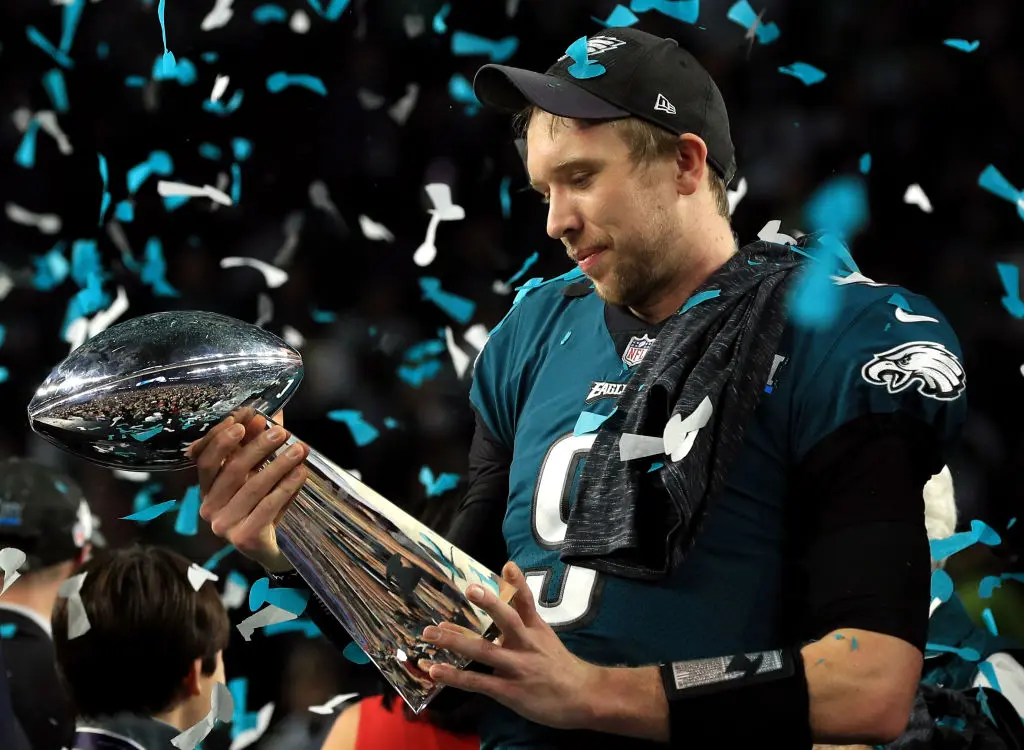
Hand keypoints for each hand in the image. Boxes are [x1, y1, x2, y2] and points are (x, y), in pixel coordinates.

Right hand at [187, 408, 308, 571]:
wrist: (275, 548)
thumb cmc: (265, 503)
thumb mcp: (260, 471)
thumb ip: (257, 444)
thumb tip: (264, 412)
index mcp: (207, 488)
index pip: (205, 459)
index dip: (221, 437)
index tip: (243, 419)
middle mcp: (209, 507)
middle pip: (232, 470)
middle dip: (258, 447)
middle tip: (282, 433)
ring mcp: (224, 526)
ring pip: (252, 487)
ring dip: (278, 464)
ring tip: (300, 449)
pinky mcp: (244, 539)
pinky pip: (268, 506)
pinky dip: (286, 486)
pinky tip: (300, 473)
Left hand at [418, 561, 600, 730]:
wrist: (583, 697)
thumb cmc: (559, 666)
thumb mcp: (545, 636)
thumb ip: (524, 617)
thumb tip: (506, 593)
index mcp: (536, 630)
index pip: (527, 602)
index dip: (518, 583)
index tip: (507, 565)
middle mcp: (526, 645)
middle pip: (509, 620)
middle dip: (490, 604)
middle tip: (469, 589)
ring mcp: (517, 668)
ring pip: (484, 651)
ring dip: (455, 641)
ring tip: (430, 633)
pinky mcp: (508, 691)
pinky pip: (478, 682)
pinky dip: (455, 676)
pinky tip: (436, 670)